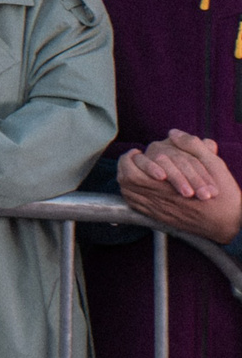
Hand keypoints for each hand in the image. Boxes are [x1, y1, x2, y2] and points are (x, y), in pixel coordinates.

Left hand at [120, 132, 241, 241]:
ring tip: (135, 170)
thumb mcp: (215, 165)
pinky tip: (139, 187)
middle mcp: (158, 198)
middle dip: (126, 166)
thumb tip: (173, 133)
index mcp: (168, 184)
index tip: (137, 151)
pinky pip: (135, 206)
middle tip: (134, 159)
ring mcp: (157, 210)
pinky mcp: (160, 219)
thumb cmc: (224, 195)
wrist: (230, 225)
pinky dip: (132, 194)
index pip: (133, 169)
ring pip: (128, 193)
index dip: (131, 158)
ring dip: (127, 179)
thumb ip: (193, 146)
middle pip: (126, 180)